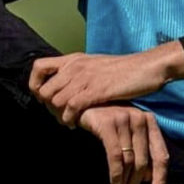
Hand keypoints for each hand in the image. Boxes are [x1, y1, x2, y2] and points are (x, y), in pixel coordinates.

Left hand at [29, 42, 183, 126]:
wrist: (148, 67)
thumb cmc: (124, 70)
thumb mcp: (96, 66)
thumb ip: (80, 73)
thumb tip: (66, 88)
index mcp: (74, 59)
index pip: (38, 68)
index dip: (35, 86)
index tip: (44, 99)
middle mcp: (75, 66)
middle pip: (43, 91)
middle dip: (48, 108)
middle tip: (60, 116)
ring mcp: (85, 78)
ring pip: (55, 101)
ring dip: (59, 116)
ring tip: (70, 121)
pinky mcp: (96, 90)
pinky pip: (71, 107)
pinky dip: (70, 119)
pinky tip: (77, 124)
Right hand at [79, 105, 168, 183]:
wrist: (82, 103)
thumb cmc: (107, 120)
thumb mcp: (127, 133)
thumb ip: (140, 151)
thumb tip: (148, 177)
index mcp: (149, 122)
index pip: (161, 155)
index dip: (160, 178)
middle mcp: (140, 118)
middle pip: (143, 161)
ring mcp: (124, 119)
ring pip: (129, 160)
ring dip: (124, 183)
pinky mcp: (108, 123)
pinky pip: (116, 155)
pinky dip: (116, 174)